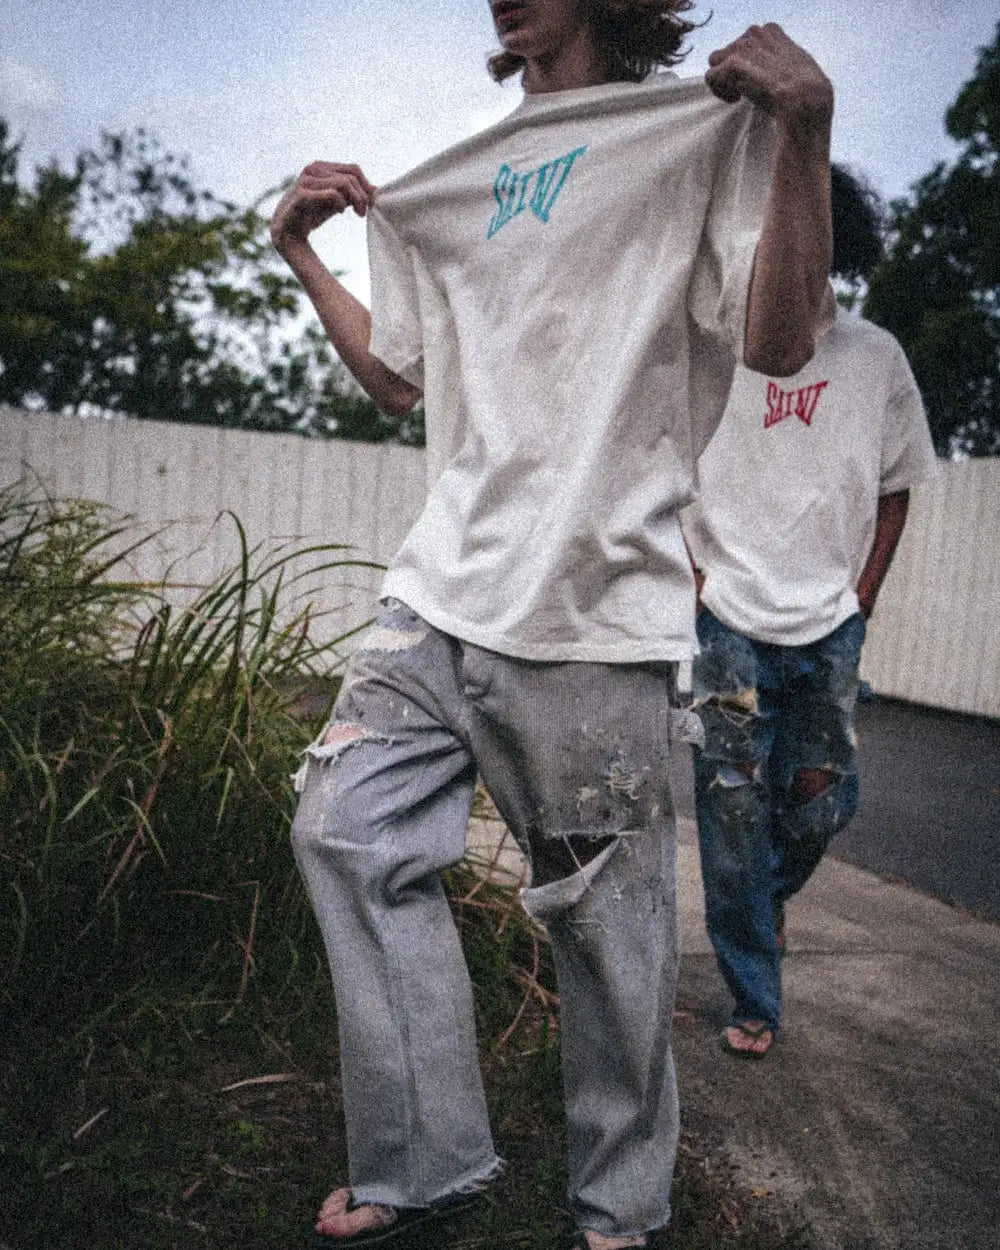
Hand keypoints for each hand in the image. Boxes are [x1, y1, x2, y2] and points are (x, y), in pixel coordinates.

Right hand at [270, 162, 376, 254]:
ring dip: (355, 200)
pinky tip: (341, 211)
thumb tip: (375, 190)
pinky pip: (331, 193)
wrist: (288, 232)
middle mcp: (313, 169)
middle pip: (351, 176)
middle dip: (362, 195)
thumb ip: (351, 194)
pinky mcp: (301, 194)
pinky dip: (340, 203)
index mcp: (321, 167)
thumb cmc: (311, 214)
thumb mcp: (335, 203)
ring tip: (357, 214)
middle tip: (364, 212)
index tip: (370, 204)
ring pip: (343, 183)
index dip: (366, 185)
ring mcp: (306, 180)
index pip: (353, 169)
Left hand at [706, 23, 831, 133]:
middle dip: (732, 71)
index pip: (746, 41)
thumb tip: (771, 72)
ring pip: (716, 62)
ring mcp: (743, 47)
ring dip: (723, 80)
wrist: (804, 99)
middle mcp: (755, 34)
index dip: (746, 62)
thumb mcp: (795, 65)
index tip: (754, 80)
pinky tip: (735, 100)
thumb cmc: (806, 90)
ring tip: (737, 96)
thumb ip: (779, 60)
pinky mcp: (733, 63)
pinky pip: (711, 77)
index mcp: (771, 32)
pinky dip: (720, 92)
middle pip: (728, 50)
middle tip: (744, 91)